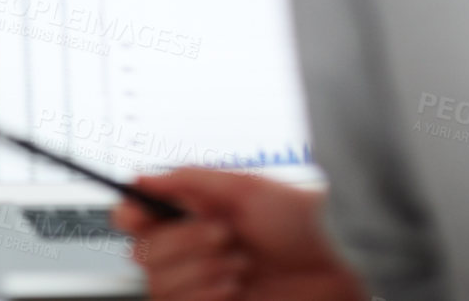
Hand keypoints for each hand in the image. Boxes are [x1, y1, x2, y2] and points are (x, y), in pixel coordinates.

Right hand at [112, 169, 365, 300]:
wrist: (338, 275)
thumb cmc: (303, 228)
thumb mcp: (245, 188)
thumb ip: (188, 181)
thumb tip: (142, 179)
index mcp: (191, 216)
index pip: (134, 217)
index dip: (129, 214)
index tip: (138, 212)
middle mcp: (189, 253)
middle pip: (140, 252)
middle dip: (183, 242)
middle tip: (225, 235)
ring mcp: (198, 288)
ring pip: (156, 284)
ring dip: (198, 271)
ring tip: (239, 266)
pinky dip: (202, 294)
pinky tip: (233, 290)